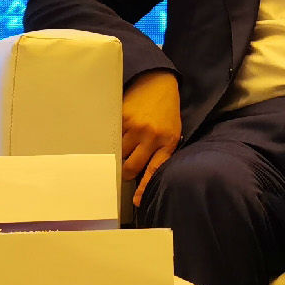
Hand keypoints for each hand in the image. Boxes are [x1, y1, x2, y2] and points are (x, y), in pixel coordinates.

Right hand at [122, 69, 181, 207]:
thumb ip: (162, 151)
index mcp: (166, 142)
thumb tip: (145, 174)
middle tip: (124, 169)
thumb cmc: (166, 111)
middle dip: (126, 172)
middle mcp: (151, 136)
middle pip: (131, 166)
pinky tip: (119, 131)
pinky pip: (112, 136)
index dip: (143, 188)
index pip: (154, 171)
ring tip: (123, 145)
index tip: (136, 201)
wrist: (158, 83)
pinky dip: (112, 138)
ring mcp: (135, 126)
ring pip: (119, 153)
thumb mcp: (172, 132)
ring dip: (119, 154)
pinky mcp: (122, 117)